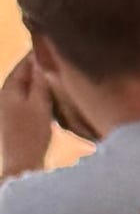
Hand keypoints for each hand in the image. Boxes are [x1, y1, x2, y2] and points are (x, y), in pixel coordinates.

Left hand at [0, 48, 61, 177]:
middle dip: (39, 69)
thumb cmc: (31, 135)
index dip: (38, 54)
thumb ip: (40, 81)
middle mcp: (5, 95)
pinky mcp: (13, 123)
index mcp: (9, 88)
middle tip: (60, 64)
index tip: (54, 47)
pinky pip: (27, 103)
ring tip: (58, 82)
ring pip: (26, 90)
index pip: (24, 63)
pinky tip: (50, 103)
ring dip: (40, 85)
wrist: (21, 166)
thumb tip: (41, 58)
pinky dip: (38, 99)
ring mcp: (7, 110)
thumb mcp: (40, 104)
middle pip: (24, 76)